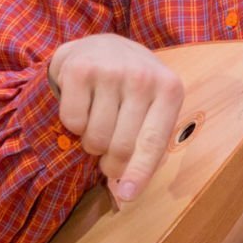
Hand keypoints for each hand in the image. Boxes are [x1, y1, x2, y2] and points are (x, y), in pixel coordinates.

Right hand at [48, 34, 183, 202]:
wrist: (101, 47)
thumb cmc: (130, 89)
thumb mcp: (152, 109)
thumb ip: (146, 146)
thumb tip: (125, 192)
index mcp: (169, 89)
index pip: (153, 142)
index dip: (138, 173)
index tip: (126, 195)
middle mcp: (142, 76)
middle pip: (120, 146)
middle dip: (109, 160)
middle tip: (106, 152)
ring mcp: (111, 70)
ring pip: (94, 137)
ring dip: (90, 141)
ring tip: (97, 122)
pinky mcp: (79, 68)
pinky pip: (73, 121)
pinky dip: (73, 124)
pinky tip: (82, 104)